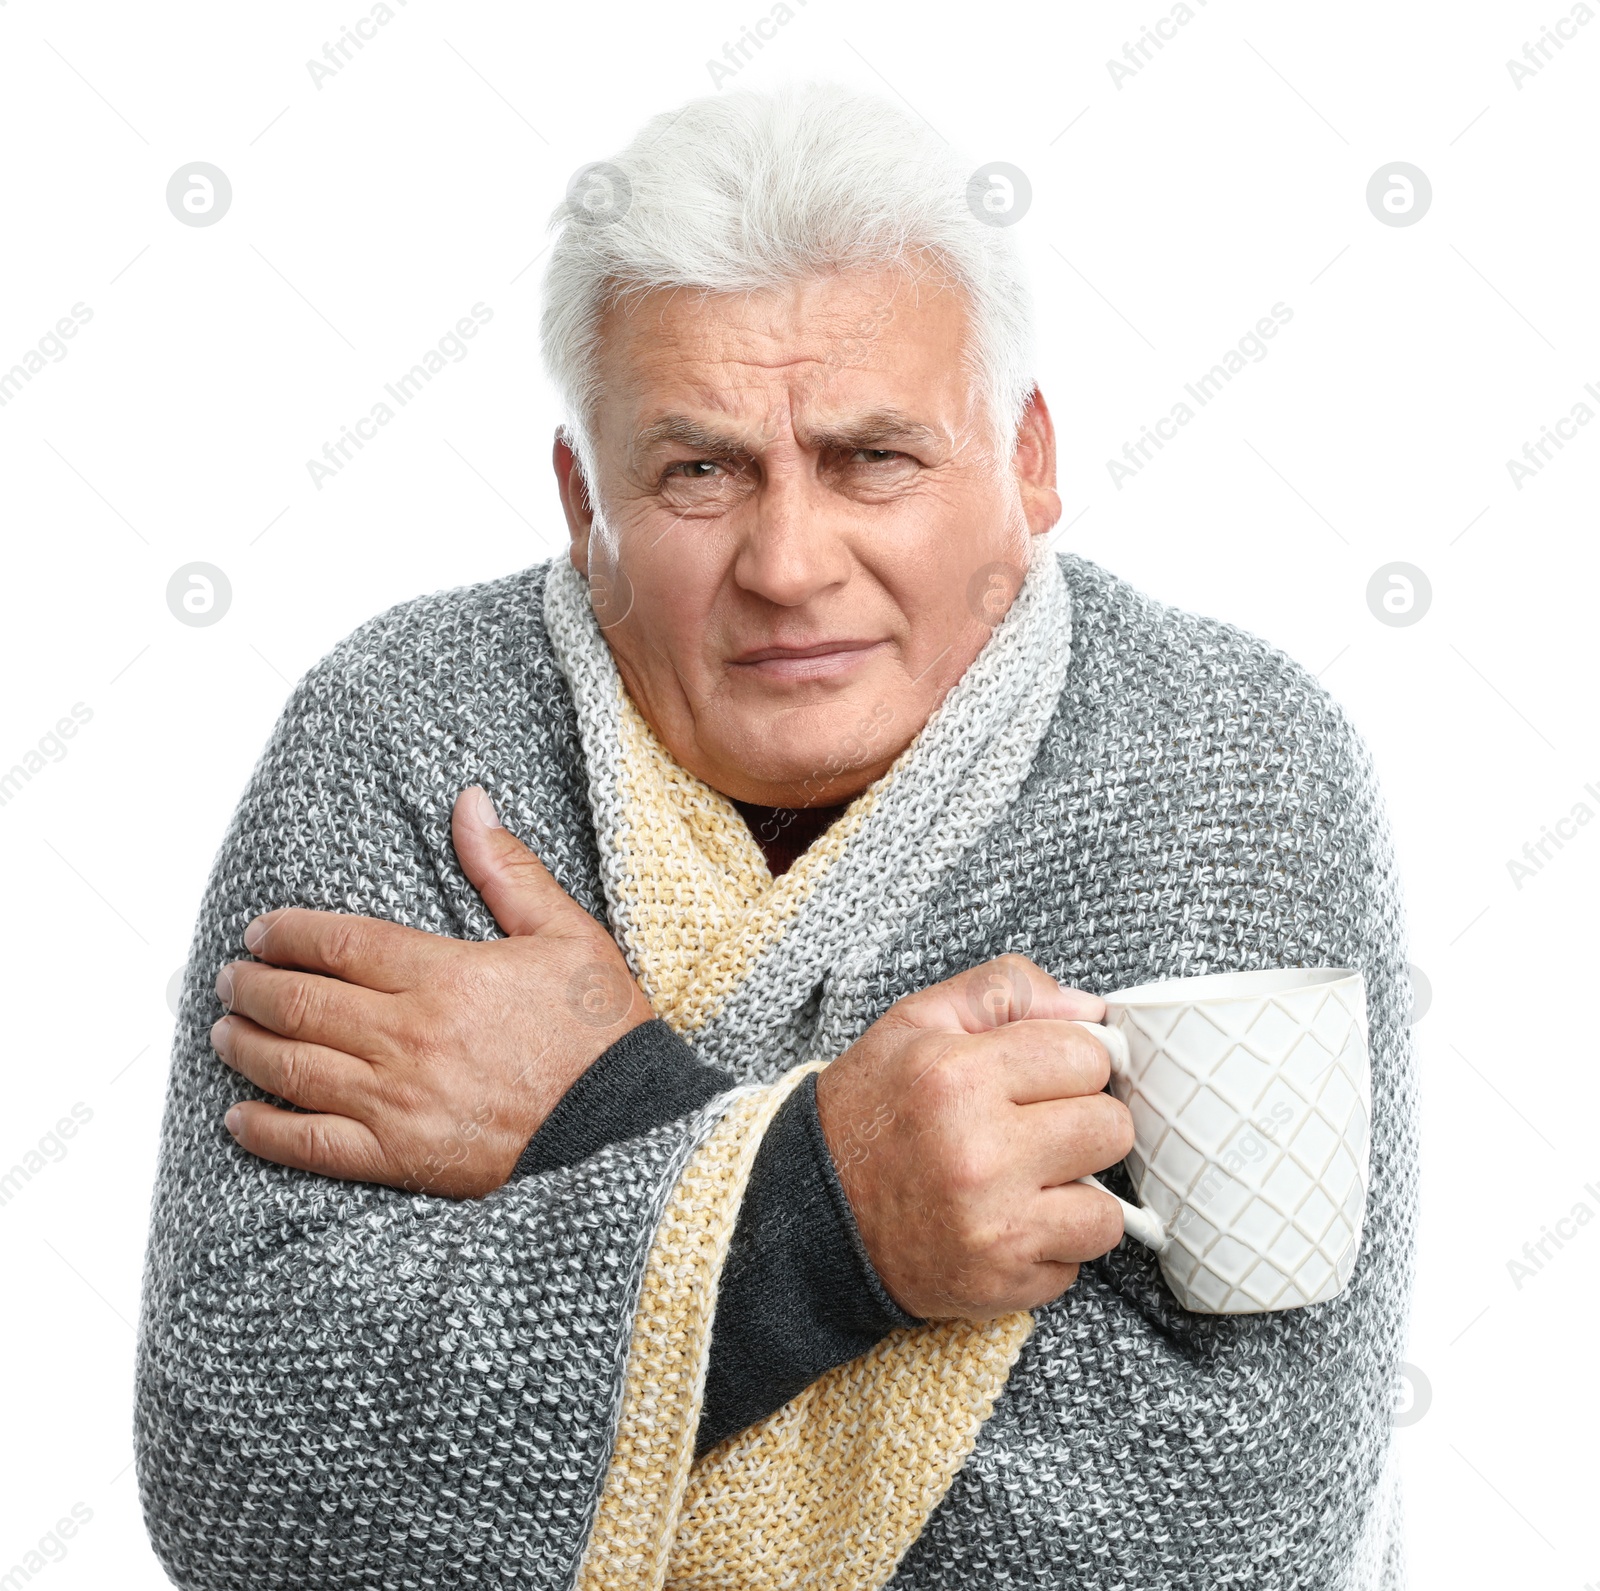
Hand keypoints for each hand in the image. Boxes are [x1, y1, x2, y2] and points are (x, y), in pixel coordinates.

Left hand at [211, 787, 651, 1196]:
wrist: (628, 1128)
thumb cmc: (603, 1033)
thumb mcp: (567, 934)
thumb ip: (508, 870)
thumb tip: (470, 803)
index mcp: (444, 975)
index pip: (339, 942)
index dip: (288, 933)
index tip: (262, 930)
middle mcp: (408, 1036)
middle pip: (301, 1002)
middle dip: (251, 985)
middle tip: (230, 977)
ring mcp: (397, 1101)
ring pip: (292, 1067)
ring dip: (246, 1046)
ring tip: (223, 1031)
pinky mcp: (400, 1156)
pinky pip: (312, 1144)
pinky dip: (266, 1131)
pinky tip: (240, 1117)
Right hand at [815, 955, 1133, 1320]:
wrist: (810, 1216)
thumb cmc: (867, 1112)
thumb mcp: (917, 1022)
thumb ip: (1005, 991)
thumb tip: (1091, 1012)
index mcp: (959, 1076)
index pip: (1088, 1056)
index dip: (1069, 1062)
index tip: (1041, 1077)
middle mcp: (980, 1154)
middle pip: (1111, 1128)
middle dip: (1081, 1123)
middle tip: (1034, 1128)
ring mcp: (994, 1226)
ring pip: (1106, 1208)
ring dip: (1075, 1195)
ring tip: (1026, 1182)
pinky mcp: (1000, 1284)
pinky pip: (1076, 1264)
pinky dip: (1050, 1247)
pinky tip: (1005, 1224)